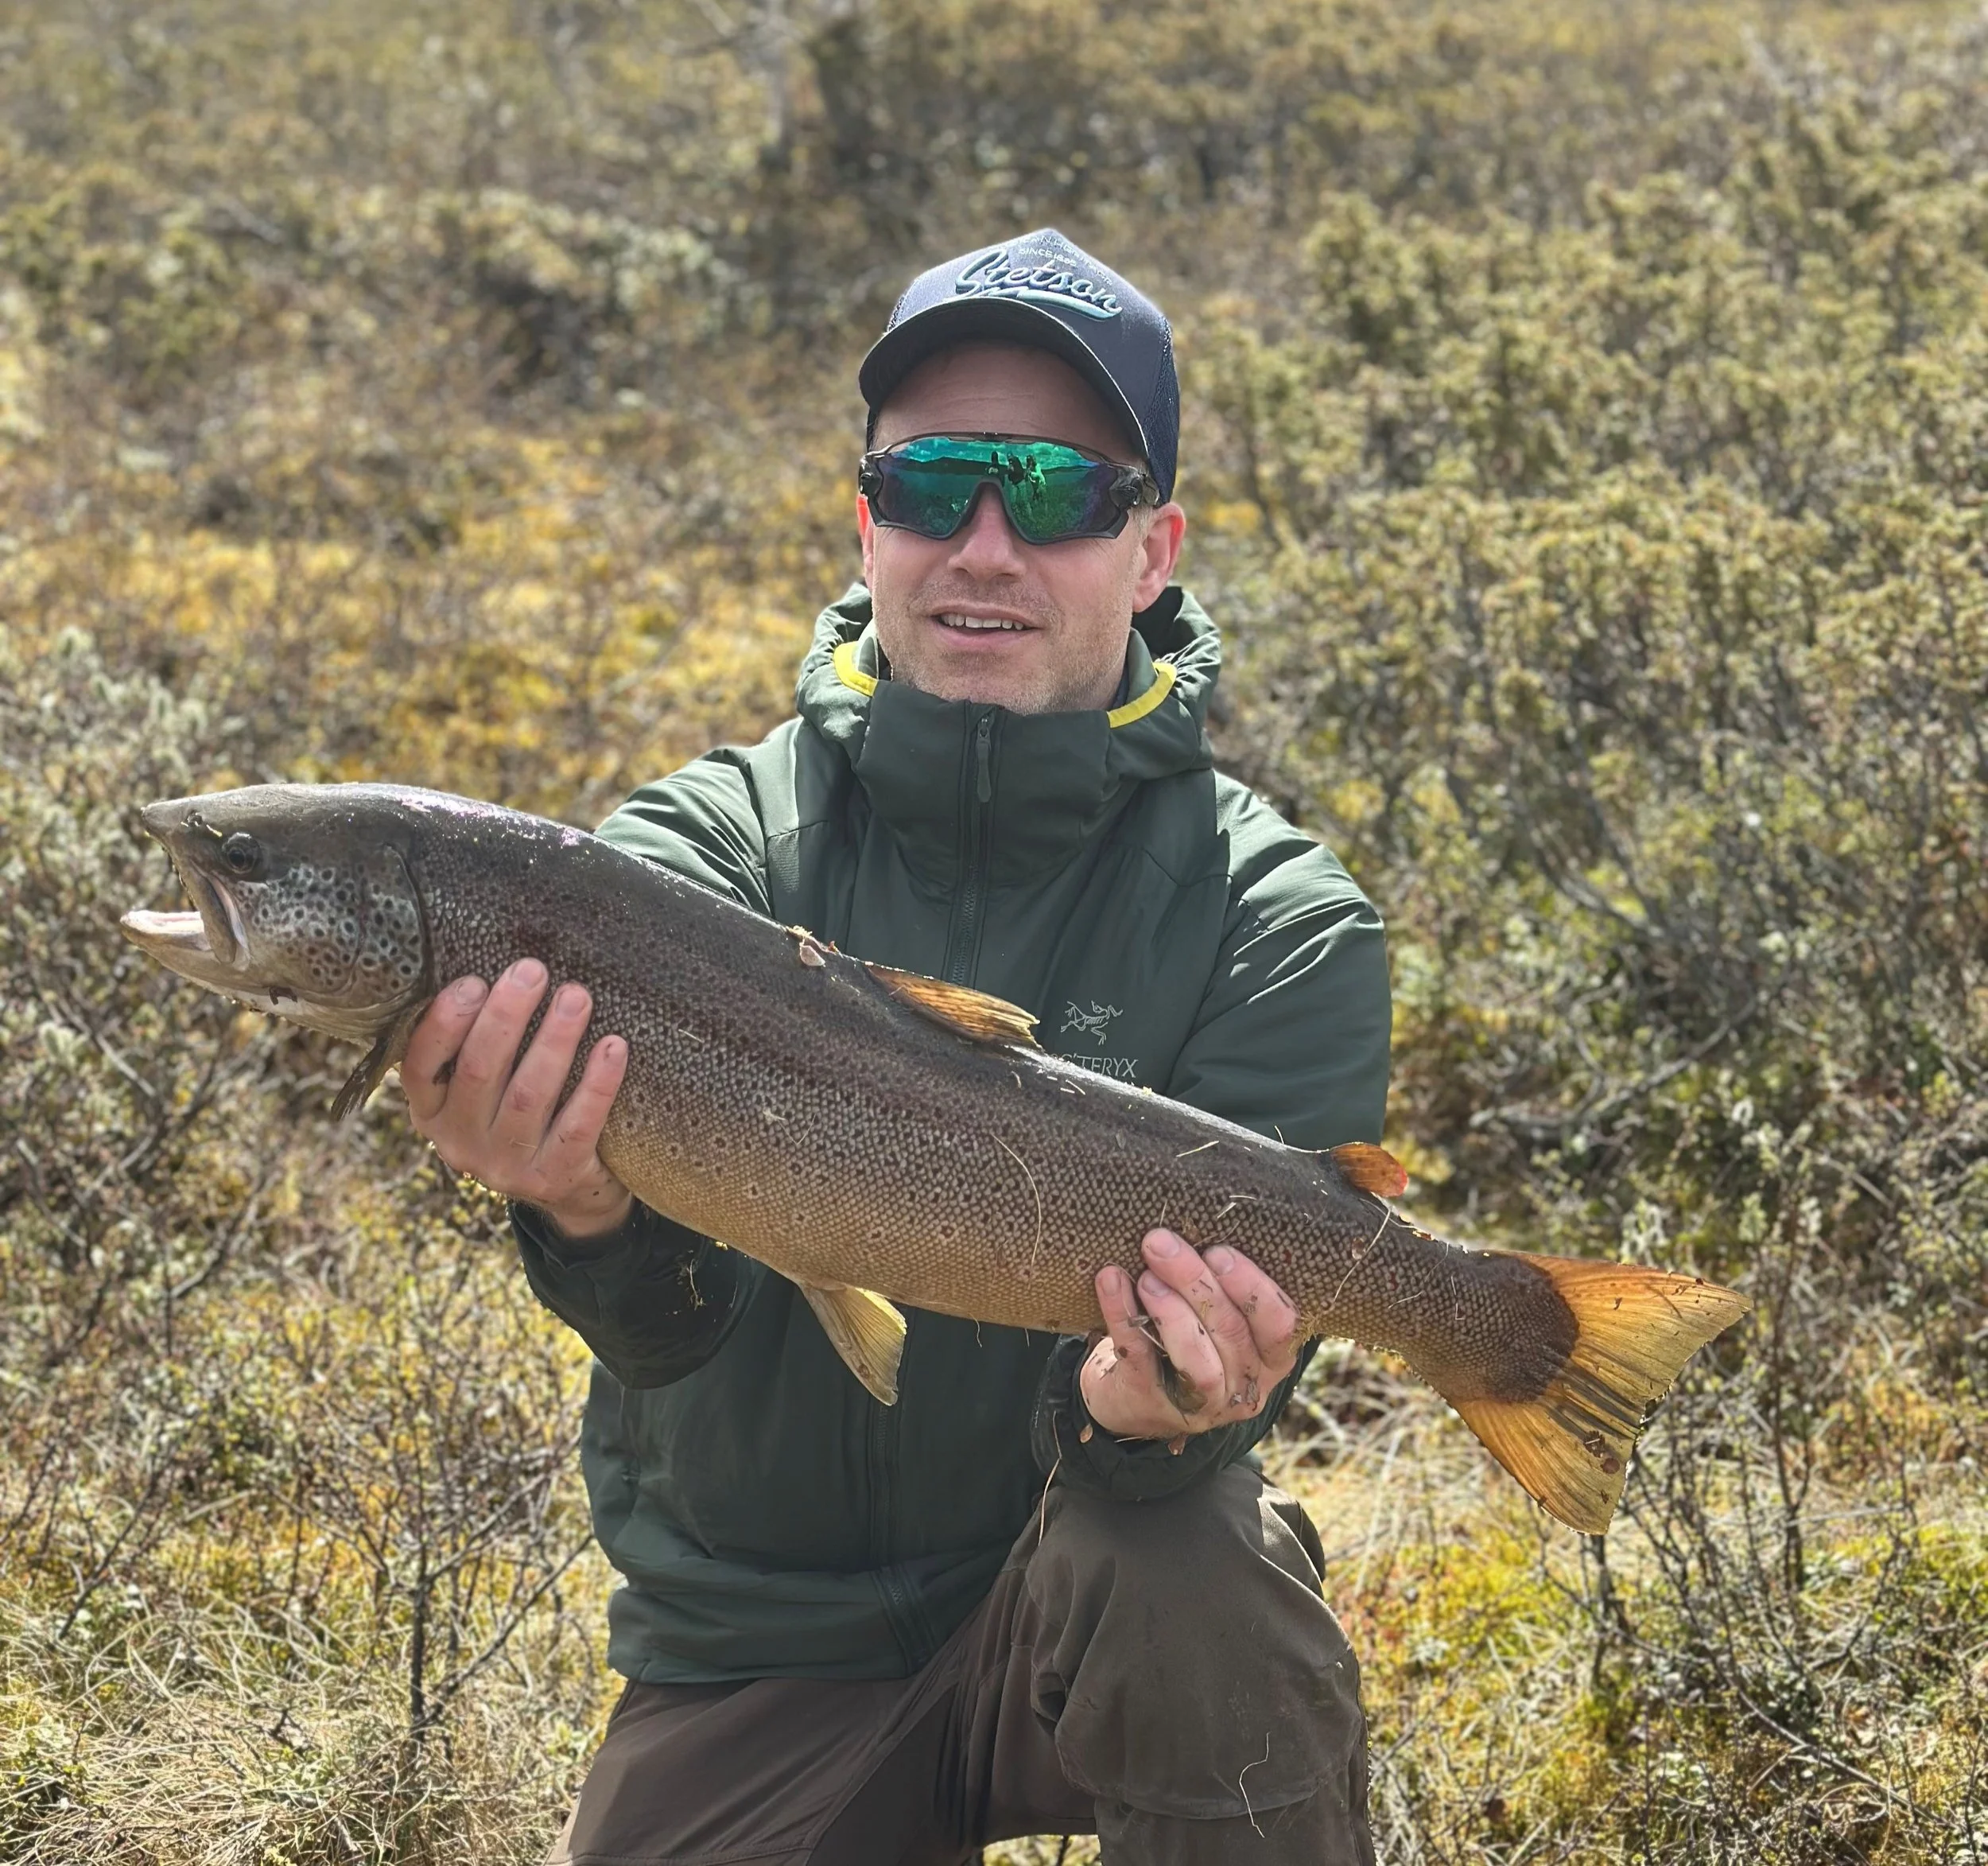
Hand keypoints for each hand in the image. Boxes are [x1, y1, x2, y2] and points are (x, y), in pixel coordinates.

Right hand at [401, 960, 633, 1238]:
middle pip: (479, 1072)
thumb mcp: (482, 1086)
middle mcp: (460, 1142)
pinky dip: (597, 1084)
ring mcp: (506, 1166)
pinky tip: (613, 1047)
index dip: (444, 1024)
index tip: (473, 982)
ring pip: (529, 1095)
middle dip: (506, 1017)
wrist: (566, 1187)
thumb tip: (505, 965)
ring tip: (576, 996)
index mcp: (433, 1111)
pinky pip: (578, 1126)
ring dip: (554, 1040)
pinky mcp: (553, 1178)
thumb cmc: (520, 1110)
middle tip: (533, 970)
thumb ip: (479, 1040)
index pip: (421, 1066)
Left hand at [1080, 1231, 1299, 1441]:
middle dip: (1197, 1284)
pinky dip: (1123, 1315)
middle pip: (1232, 1334)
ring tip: (1146, 1275)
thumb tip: (1200, 1216)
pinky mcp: (1152, 1403)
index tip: (1219, 1251)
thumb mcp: (1217, 1314)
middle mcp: (1243, 1386)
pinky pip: (1140, 1358)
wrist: (1132, 1392)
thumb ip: (1222, 1281)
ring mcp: (1201, 1404)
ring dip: (1171, 1312)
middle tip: (1162, 1243)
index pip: (1280, 1324)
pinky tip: (1111, 1281)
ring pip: (1197, 1363)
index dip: (1252, 1287)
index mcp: (1270, 1357)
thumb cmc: (1187, 1335)